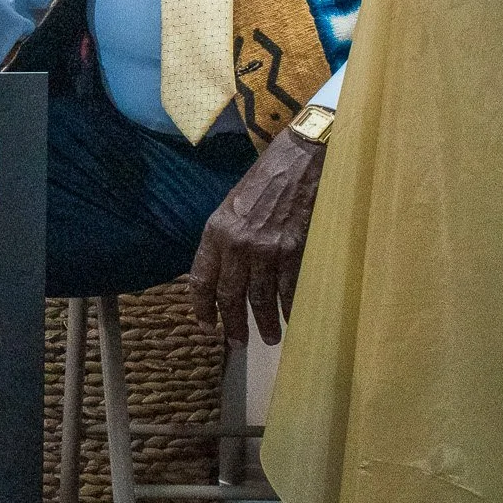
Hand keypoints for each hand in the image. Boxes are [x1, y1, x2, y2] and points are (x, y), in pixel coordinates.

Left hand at [187, 127, 326, 344]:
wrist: (300, 159)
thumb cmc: (264, 179)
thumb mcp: (232, 205)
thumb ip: (225, 238)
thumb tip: (222, 272)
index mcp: (216, 230)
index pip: (201, 279)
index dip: (202, 307)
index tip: (207, 325)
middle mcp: (238, 243)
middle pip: (231, 295)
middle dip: (234, 324)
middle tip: (238, 343)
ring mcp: (267, 248)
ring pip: (261, 298)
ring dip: (264, 323)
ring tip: (270, 338)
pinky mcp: (295, 249)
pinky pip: (290, 289)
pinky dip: (290, 309)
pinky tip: (291, 320)